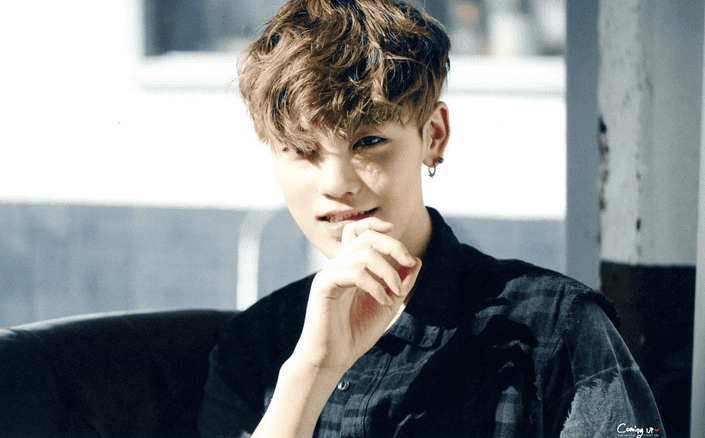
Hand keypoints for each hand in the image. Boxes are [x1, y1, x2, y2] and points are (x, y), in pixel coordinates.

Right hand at [290, 217, 421, 373]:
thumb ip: (401, 283)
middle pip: (366, 236)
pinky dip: (375, 285)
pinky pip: (354, 272)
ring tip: (396, 293)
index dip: (375, 225)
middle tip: (408, 263)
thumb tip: (416, 260)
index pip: (357, 231)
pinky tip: (382, 301)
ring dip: (389, 271)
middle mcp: (338, 265)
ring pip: (364, 253)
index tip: (394, 231)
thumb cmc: (356, 332)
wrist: (333, 359)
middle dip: (393, 245)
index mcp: (350, 266)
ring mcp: (329, 273)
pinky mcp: (323, 285)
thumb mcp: (387, 304)